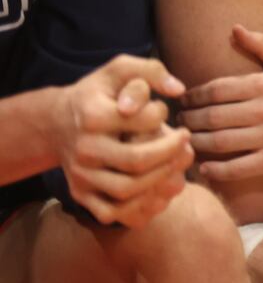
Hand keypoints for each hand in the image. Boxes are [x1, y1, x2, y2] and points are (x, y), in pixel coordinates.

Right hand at [50, 56, 192, 227]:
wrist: (57, 123)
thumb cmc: (99, 94)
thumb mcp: (119, 70)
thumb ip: (151, 71)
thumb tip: (179, 89)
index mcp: (93, 116)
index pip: (144, 120)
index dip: (163, 115)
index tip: (164, 111)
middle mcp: (83, 148)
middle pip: (138, 161)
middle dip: (171, 153)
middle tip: (184, 141)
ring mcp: (80, 175)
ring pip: (127, 190)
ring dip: (161, 180)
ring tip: (175, 164)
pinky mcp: (80, 195)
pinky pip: (113, 212)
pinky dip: (141, 207)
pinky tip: (158, 188)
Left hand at [181, 25, 262, 181]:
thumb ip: (262, 45)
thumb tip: (235, 28)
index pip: (217, 89)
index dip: (193, 96)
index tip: (184, 101)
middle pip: (213, 116)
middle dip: (189, 120)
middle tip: (179, 123)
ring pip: (220, 142)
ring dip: (197, 143)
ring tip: (186, 142)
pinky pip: (238, 167)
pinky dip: (217, 170)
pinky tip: (205, 168)